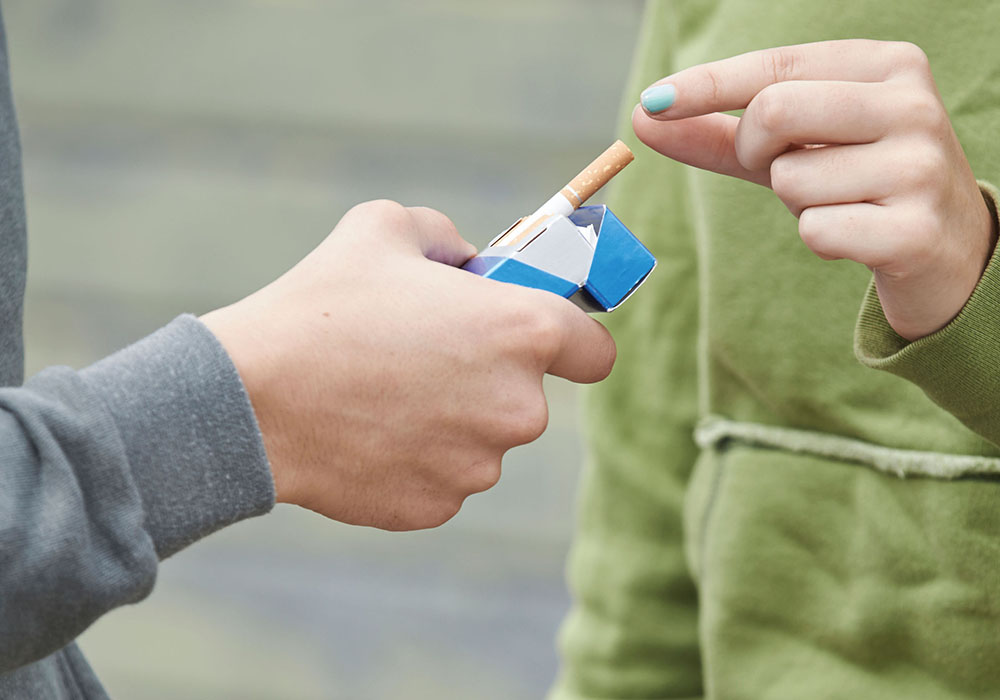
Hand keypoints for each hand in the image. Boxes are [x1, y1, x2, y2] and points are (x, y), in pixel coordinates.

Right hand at [201, 200, 614, 529]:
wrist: (252, 397)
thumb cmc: (321, 304)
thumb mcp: (385, 227)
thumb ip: (448, 238)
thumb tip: (467, 264)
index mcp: (522, 332)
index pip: (595, 351)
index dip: (572, 341)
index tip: (543, 340)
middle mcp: (518, 408)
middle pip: (527, 397)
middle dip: (488, 378)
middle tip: (424, 355)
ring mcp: (478, 466)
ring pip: (482, 440)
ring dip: (450, 420)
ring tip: (382, 392)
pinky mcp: (437, 506)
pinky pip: (442, 476)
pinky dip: (416, 458)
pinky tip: (367, 431)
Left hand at [635, 39, 997, 339]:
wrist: (949, 251)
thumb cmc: (859, 185)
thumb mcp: (793, 149)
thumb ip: (720, 134)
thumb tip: (643, 116)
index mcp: (886, 66)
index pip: (775, 66)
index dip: (706, 85)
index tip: (653, 103)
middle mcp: (911, 104)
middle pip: (773, 112)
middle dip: (757, 152)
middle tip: (789, 170)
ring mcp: (920, 166)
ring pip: (790, 179)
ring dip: (796, 203)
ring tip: (842, 203)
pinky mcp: (916, 230)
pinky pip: (816, 231)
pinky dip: (820, 240)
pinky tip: (859, 236)